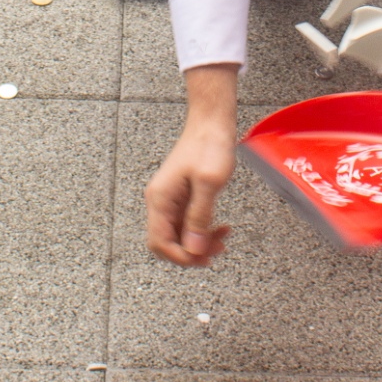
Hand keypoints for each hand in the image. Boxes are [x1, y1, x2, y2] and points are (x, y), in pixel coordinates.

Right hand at [145, 74, 238, 266]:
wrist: (211, 123)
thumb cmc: (209, 146)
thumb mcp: (209, 183)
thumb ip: (200, 217)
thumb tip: (193, 248)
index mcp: (160, 198)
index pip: (159, 242)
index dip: (181, 256)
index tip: (203, 258)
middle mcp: (160, 201)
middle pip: (166, 242)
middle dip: (191, 252)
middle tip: (216, 251)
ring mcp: (170, 199)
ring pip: (178, 235)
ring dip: (199, 243)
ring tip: (222, 240)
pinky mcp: (180, 196)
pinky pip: (187, 223)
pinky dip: (202, 230)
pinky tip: (219, 228)